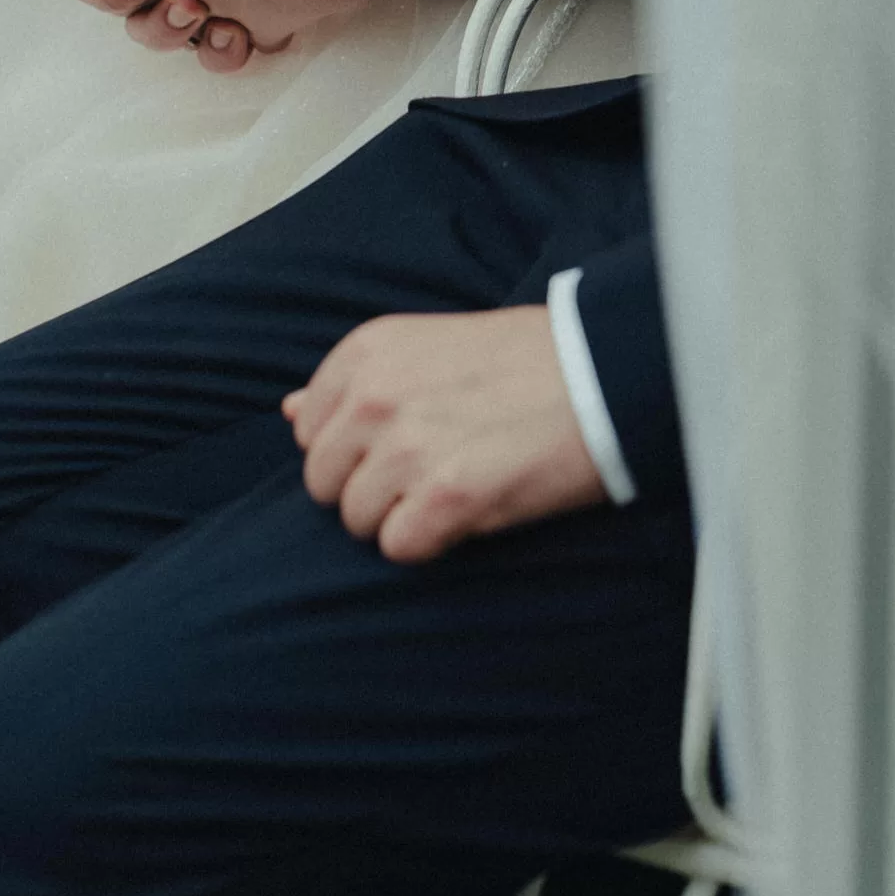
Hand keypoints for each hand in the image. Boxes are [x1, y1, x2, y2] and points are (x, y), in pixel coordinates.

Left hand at [283, 307, 605, 561]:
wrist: (605, 370)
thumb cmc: (525, 360)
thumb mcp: (424, 348)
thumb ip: (354, 383)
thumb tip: (288, 412)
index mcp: (365, 353)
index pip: (308, 432)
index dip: (351, 452)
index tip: (400, 446)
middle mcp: (374, 395)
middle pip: (324, 482)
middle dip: (369, 491)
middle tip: (431, 475)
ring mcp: (407, 446)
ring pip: (358, 520)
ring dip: (403, 519)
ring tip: (456, 489)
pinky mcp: (447, 495)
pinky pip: (399, 547)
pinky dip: (431, 543)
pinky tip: (470, 512)